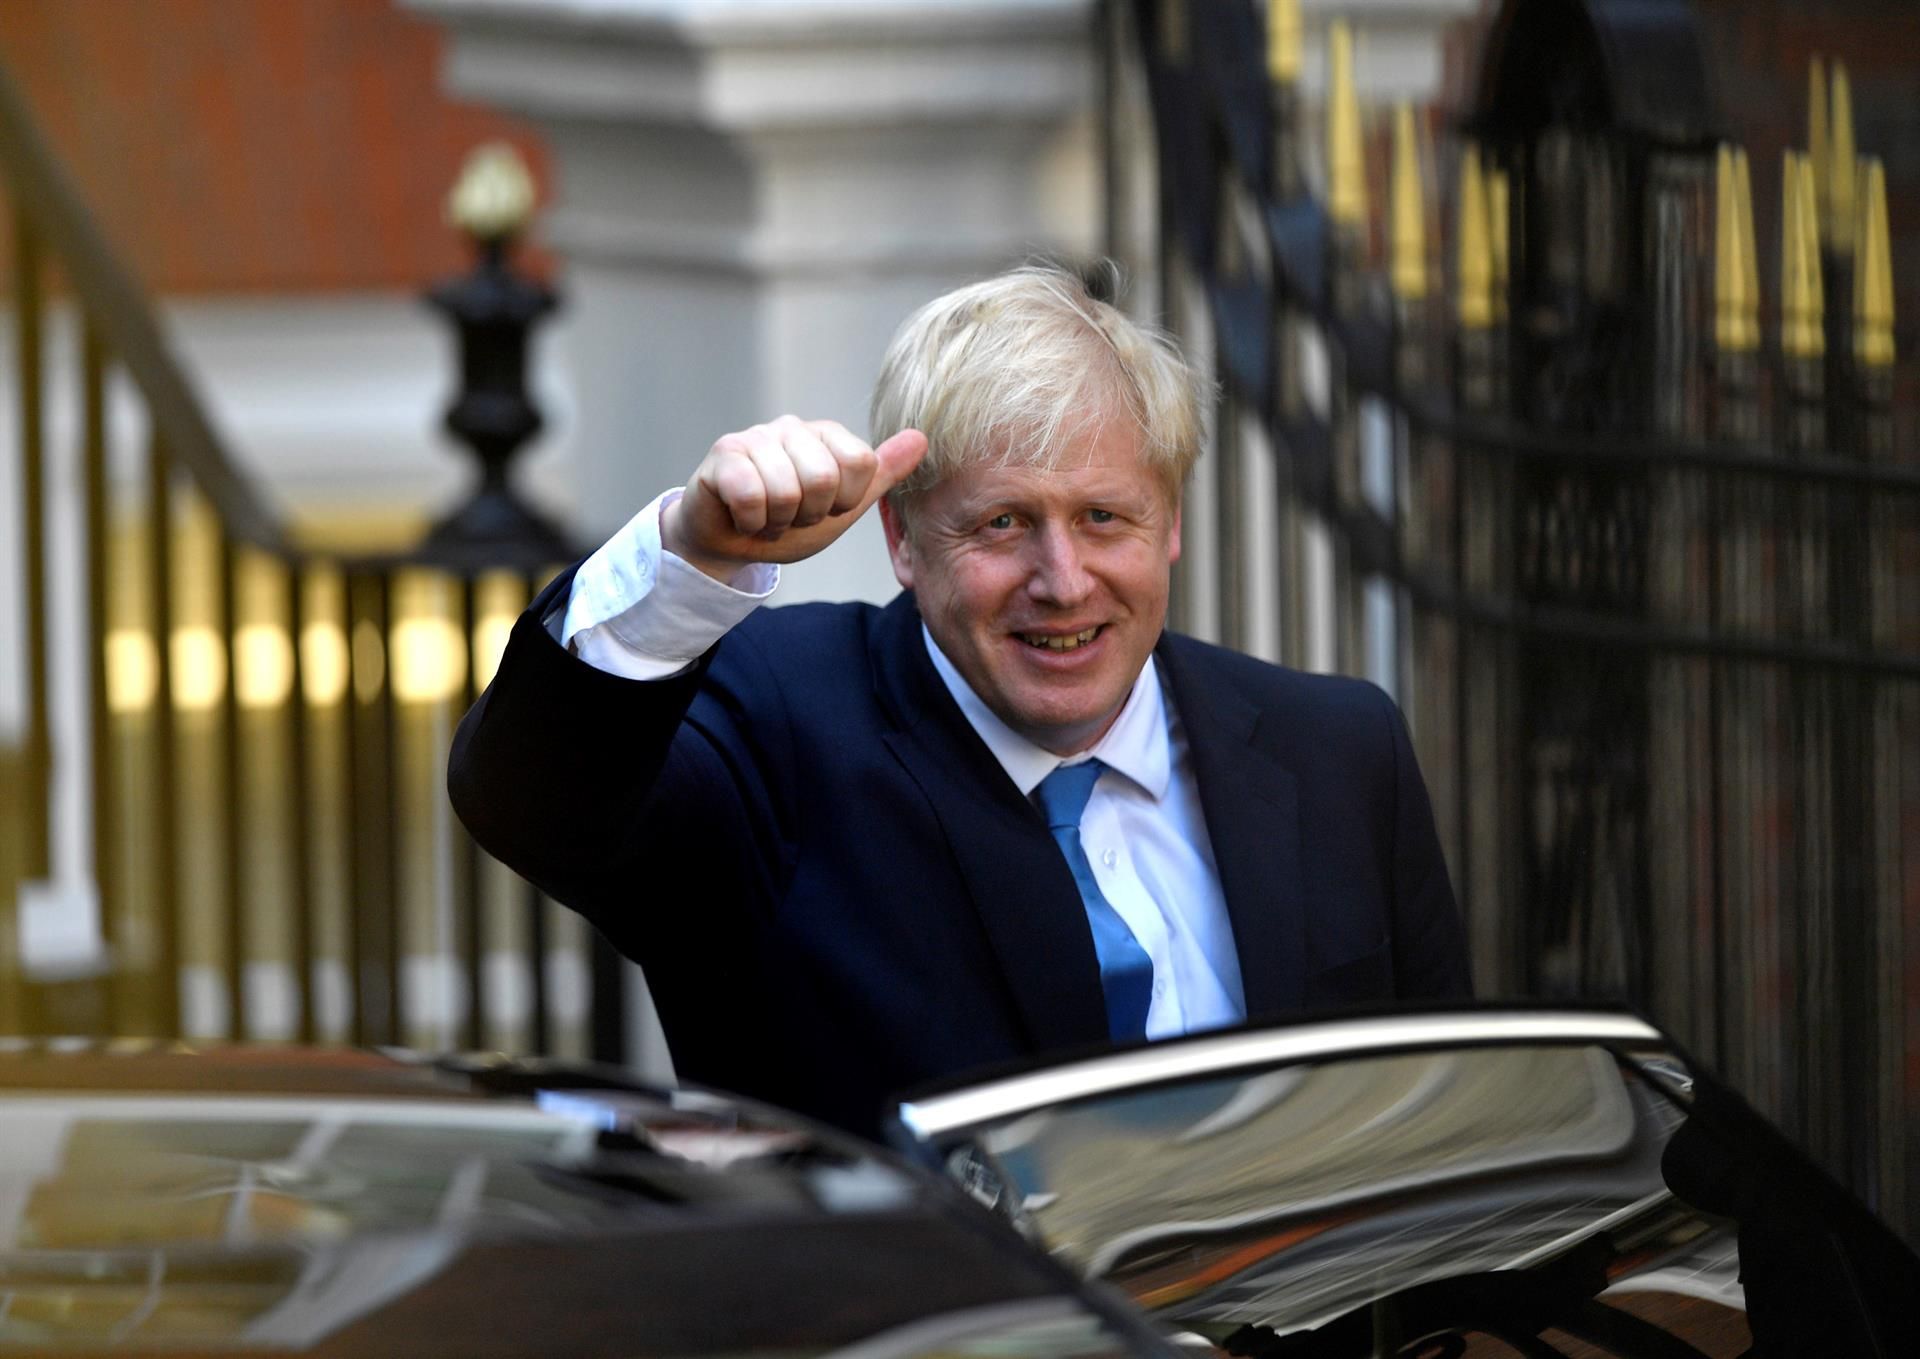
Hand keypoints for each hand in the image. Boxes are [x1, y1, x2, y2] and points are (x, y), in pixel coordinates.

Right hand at [661, 416, 927, 581]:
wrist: (732, 543)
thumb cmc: (788, 522)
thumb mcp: (843, 507)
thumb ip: (881, 475)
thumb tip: (921, 438)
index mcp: (828, 436)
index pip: (860, 465)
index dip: (843, 501)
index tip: (824, 509)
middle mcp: (793, 427)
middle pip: (824, 478)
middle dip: (808, 514)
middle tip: (791, 517)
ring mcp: (755, 436)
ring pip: (787, 490)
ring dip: (777, 522)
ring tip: (767, 517)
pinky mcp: (723, 453)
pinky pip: (751, 494)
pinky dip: (751, 521)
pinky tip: (743, 517)